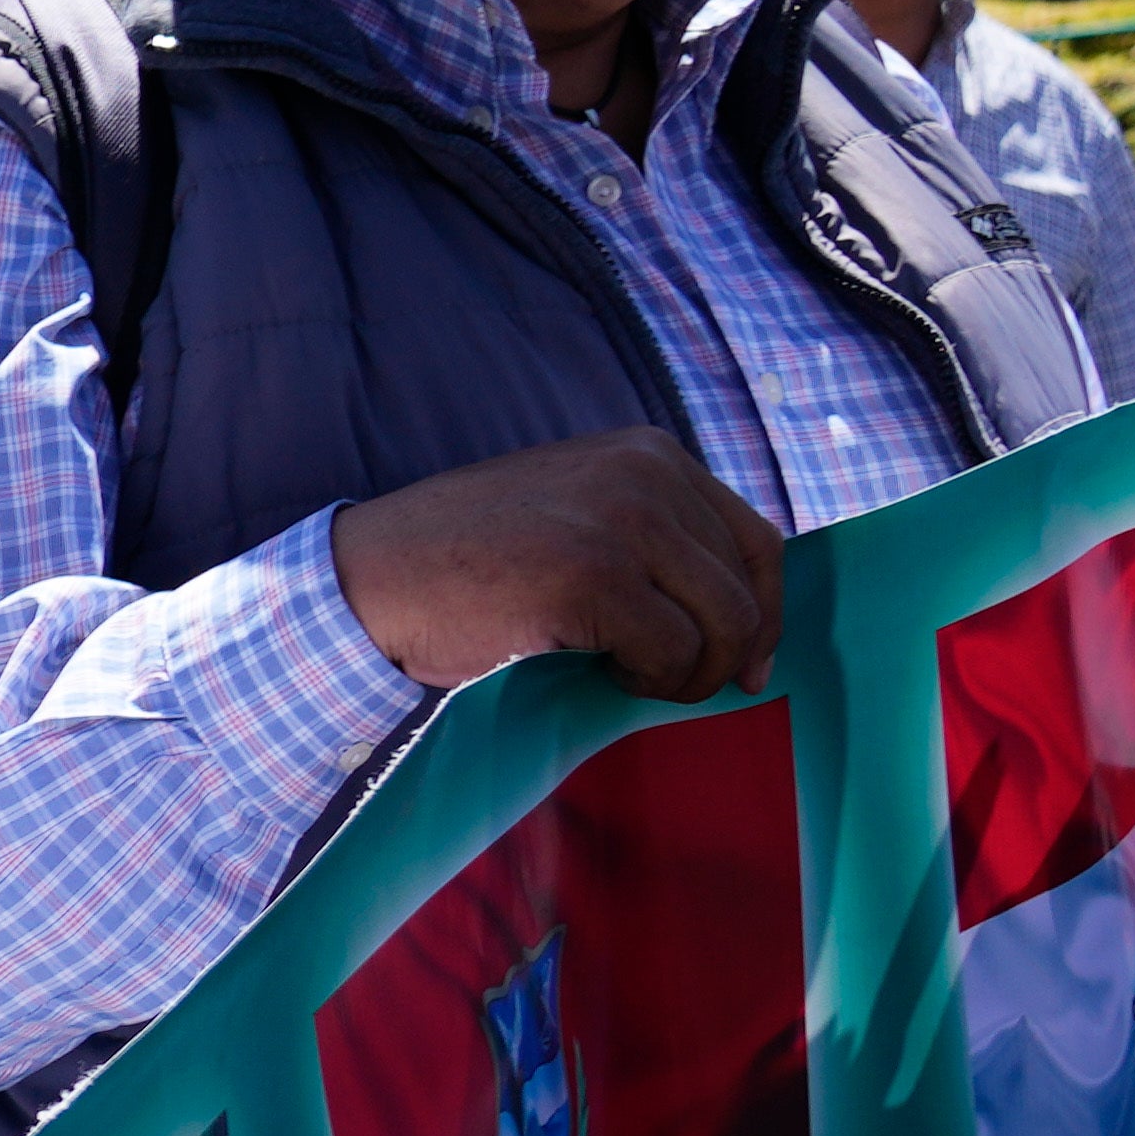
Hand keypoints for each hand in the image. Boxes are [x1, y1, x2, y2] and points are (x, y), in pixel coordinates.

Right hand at [326, 431, 784, 699]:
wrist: (371, 581)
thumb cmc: (469, 564)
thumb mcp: (577, 514)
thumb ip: (655, 532)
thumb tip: (750, 616)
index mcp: (645, 451)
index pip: (757, 541)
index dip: (763, 615)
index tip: (748, 667)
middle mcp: (643, 472)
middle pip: (747, 590)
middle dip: (724, 656)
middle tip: (669, 684)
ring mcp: (620, 519)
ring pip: (724, 627)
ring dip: (688, 675)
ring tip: (630, 677)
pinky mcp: (595, 574)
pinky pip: (674, 655)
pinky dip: (648, 682)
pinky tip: (599, 673)